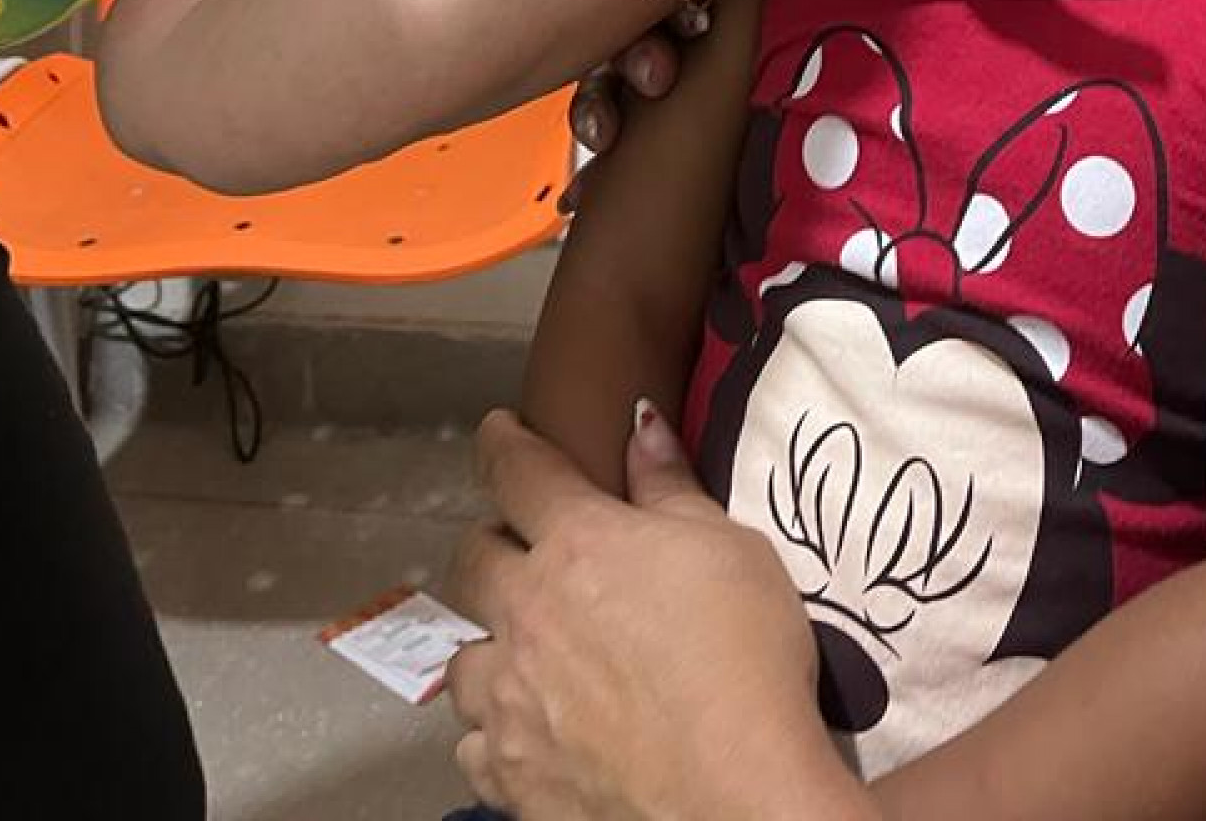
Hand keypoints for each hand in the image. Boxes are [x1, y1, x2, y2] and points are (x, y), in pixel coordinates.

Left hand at [448, 405, 854, 820]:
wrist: (735, 792)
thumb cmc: (744, 656)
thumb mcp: (729, 548)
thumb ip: (671, 487)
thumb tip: (638, 423)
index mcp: (577, 545)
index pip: (516, 471)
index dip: (501, 444)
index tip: (497, 434)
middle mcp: (526, 615)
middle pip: (471, 561)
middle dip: (490, 546)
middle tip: (520, 552)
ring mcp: (510, 703)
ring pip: (461, 660)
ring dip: (487, 647)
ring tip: (520, 654)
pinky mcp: (511, 778)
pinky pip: (473, 747)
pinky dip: (492, 734)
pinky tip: (524, 733)